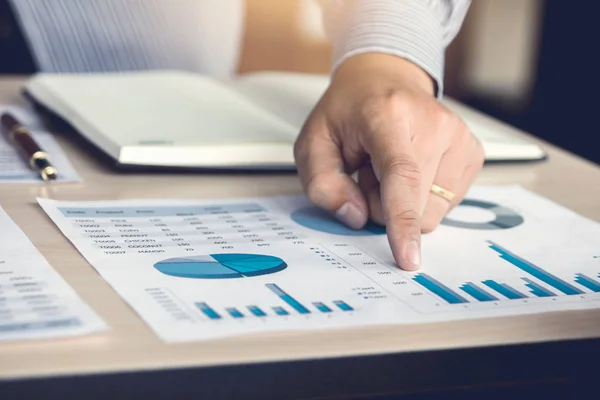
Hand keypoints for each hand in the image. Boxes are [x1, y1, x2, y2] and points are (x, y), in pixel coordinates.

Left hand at [294, 53, 484, 270]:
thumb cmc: (347, 114)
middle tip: (368, 173)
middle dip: (383, 206)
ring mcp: (459, 136)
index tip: (408, 257)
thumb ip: (323, 185)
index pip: (401, 175)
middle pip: (415, 206)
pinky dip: (423, 198)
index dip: (403, 220)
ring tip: (388, 169)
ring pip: (433, 212)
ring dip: (405, 202)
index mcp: (388, 116)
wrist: (385, 80)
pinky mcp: (473, 151)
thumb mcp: (313, 144)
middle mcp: (433, 122)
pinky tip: (412, 170)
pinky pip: (447, 204)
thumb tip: (357, 218)